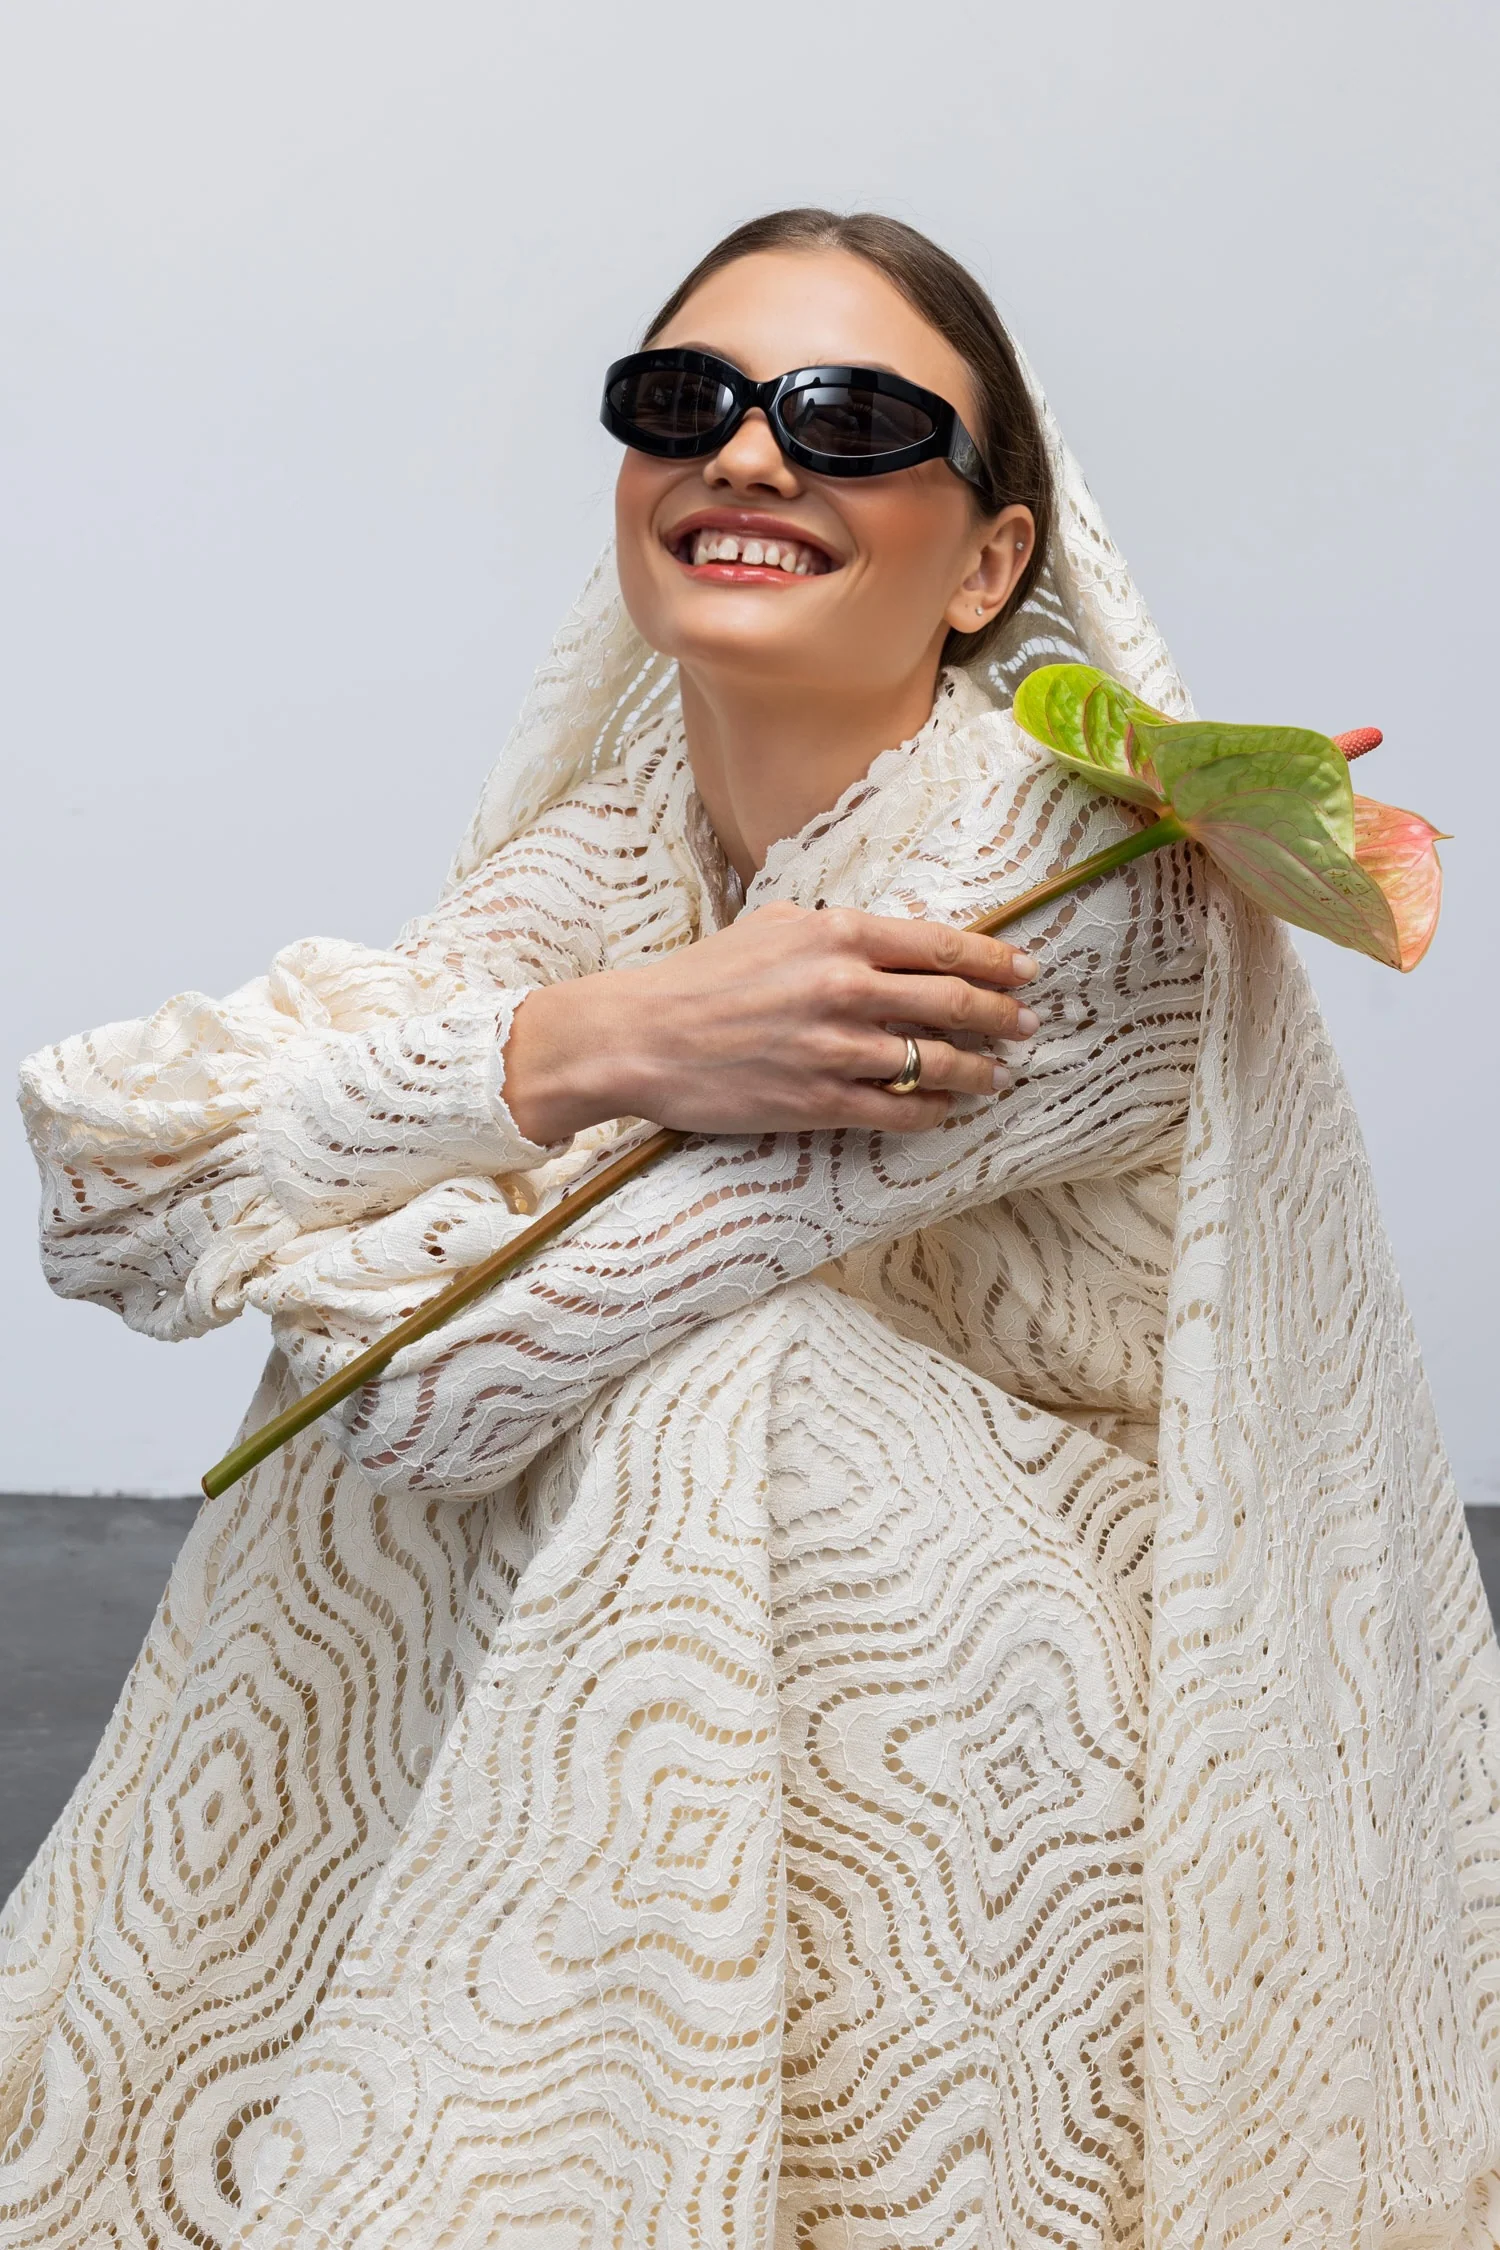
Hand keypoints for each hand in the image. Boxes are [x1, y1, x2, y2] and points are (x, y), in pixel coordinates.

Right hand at [502, 900, 1039, 1141]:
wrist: (640, 1038)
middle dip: (1004, 1017)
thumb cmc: (700, 979)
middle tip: (1027, 1026)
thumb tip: (889, 939)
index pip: (944, 946)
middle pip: (956, 1003)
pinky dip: (934, 1111)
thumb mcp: (771, 927)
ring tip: (999, 1075)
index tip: (1026, 971)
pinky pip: (901, 1110)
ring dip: (981, 1070)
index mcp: (838, 934)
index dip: (997, 961)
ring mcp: (836, 1048)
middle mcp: (847, 987)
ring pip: (938, 1061)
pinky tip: (947, 1108)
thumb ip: (835, 930)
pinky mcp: (820, 1101)